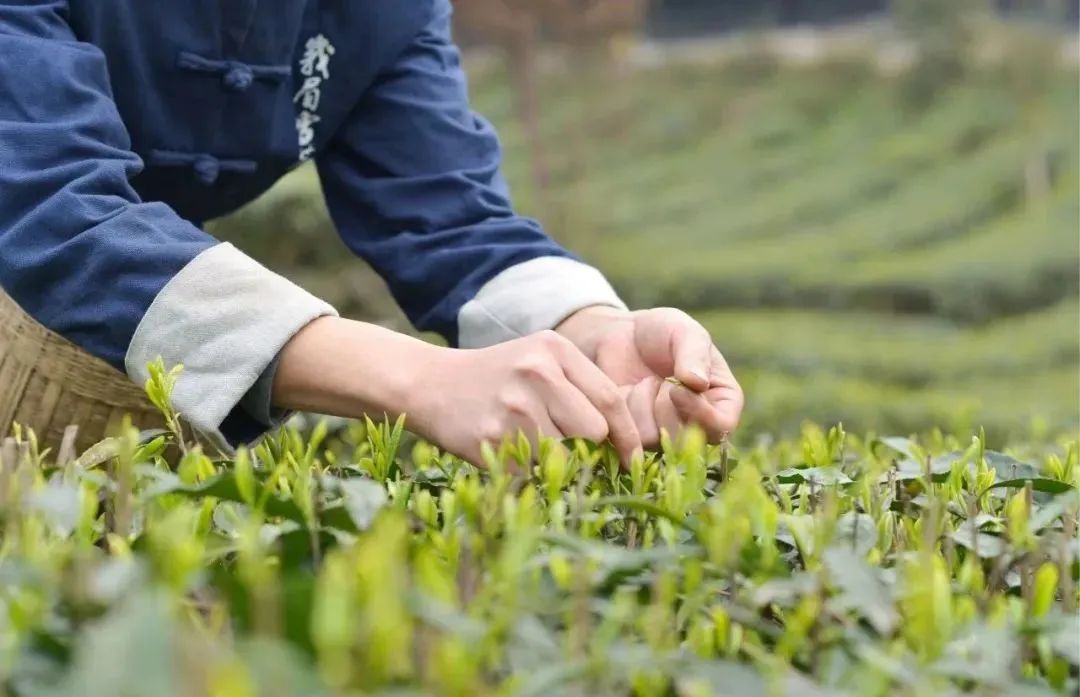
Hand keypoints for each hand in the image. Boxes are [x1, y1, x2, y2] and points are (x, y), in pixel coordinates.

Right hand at [407, 330, 642, 465]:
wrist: (431, 385)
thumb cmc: (498, 378)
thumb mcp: (540, 362)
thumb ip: (581, 388)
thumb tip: (625, 441)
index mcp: (555, 350)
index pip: (611, 400)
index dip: (628, 437)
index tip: (633, 461)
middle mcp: (537, 372)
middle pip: (594, 431)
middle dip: (589, 449)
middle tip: (573, 453)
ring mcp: (514, 405)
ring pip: (564, 455)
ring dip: (554, 462)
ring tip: (529, 445)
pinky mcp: (493, 437)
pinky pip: (532, 471)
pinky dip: (527, 472)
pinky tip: (508, 452)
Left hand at [557, 306, 742, 446]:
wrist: (617, 335)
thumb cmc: (659, 331)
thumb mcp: (682, 330)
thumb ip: (694, 353)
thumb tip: (698, 383)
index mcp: (720, 399)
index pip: (722, 425)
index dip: (702, 416)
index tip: (676, 390)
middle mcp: (696, 422)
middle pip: (689, 441)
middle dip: (666, 412)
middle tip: (653, 381)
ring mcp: (664, 432)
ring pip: (656, 441)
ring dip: (643, 409)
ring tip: (640, 381)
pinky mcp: (635, 436)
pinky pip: (629, 438)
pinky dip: (623, 413)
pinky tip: (623, 390)